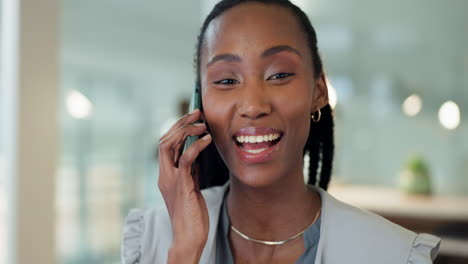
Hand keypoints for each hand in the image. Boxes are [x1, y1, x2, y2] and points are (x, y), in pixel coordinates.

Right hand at [158, 109, 211, 262]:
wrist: (190, 237)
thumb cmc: (193, 215)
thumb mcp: (191, 187)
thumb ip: (190, 171)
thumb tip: (197, 153)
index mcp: (166, 174)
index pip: (166, 143)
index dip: (177, 127)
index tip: (193, 118)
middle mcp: (165, 174)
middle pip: (164, 139)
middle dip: (180, 123)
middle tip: (197, 113)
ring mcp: (171, 179)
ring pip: (169, 145)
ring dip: (186, 130)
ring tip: (202, 123)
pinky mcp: (181, 185)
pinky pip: (186, 158)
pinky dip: (196, 146)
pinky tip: (207, 139)